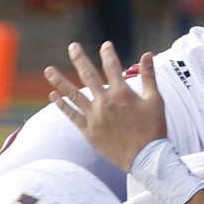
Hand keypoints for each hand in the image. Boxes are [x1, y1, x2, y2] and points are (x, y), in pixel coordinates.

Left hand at [45, 42, 166, 171]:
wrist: (146, 158)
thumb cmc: (154, 129)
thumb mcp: (156, 100)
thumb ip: (149, 76)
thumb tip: (148, 54)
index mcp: (121, 93)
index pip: (112, 67)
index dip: (108, 54)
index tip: (105, 45)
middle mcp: (104, 102)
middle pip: (89, 76)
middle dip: (79, 59)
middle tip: (72, 47)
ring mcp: (94, 117)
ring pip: (73, 95)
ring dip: (60, 82)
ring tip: (48, 70)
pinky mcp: (89, 132)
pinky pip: (72, 116)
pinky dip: (62, 106)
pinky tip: (53, 96)